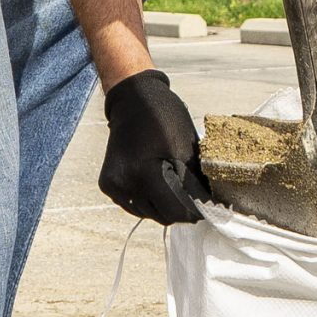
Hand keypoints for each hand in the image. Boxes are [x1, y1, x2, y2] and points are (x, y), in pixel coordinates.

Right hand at [100, 69, 204, 223]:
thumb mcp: (186, 147)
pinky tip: (152, 179)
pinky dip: (148, 199)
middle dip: (180, 207)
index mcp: (144, 173)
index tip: (207, 204)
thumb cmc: (164, 118)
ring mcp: (113, 186)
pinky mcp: (107, 185)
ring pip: (149, 214)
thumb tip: (209, 208)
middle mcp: (124, 184)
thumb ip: (196, 182)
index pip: (177, 212)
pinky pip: (135, 206)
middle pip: (163, 216)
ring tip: (169, 179)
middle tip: (189, 189)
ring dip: (163, 204)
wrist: (132, 99)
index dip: (196, 210)